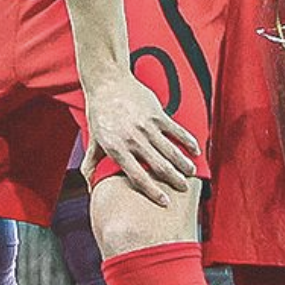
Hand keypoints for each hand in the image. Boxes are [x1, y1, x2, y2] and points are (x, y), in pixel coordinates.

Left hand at [82, 72, 199, 206]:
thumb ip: (91, 165)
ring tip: (191, 173)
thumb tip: (89, 186)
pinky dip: (188, 141)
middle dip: (173, 180)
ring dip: (183, 164)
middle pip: (159, 166)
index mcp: (117, 149)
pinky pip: (176, 130)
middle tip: (183, 189)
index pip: (138, 176)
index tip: (164, 202)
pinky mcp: (157, 114)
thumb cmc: (100, 113)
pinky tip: (195, 150)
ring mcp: (147, 126)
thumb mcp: (93, 141)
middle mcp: (133, 139)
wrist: (107, 83)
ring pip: (170, 150)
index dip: (152, 191)